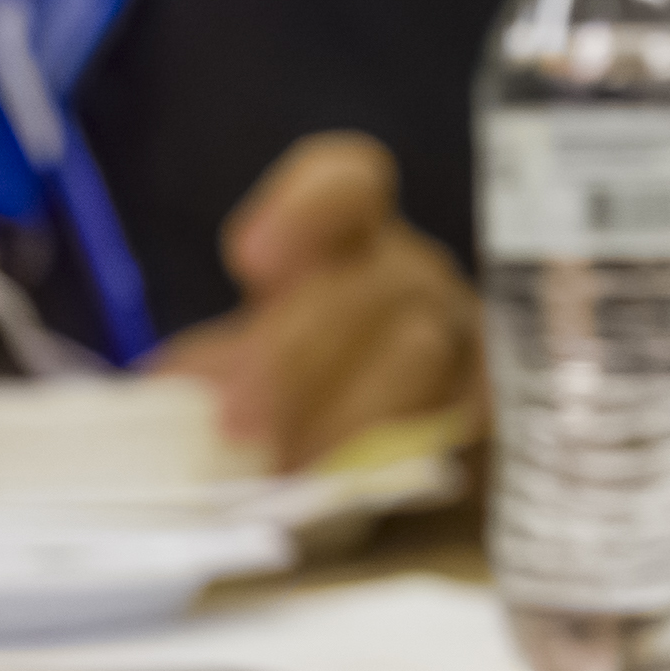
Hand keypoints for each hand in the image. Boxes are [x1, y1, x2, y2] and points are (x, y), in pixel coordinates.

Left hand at [153, 131, 479, 470]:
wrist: (388, 447)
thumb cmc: (304, 390)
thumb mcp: (252, 362)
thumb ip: (222, 362)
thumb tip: (178, 383)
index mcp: (350, 241)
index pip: (349, 186)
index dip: (307, 209)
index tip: (250, 261)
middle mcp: (415, 277)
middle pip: (376, 284)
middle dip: (299, 352)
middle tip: (235, 420)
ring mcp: (466, 336)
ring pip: (421, 352)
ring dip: (341, 413)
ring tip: (276, 469)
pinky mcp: (491, 404)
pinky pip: (456, 417)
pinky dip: (390, 451)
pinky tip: (337, 485)